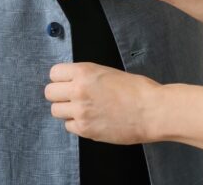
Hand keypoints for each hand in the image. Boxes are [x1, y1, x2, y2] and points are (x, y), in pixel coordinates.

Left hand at [44, 62, 161, 143]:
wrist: (152, 111)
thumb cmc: (137, 90)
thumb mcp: (108, 73)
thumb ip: (87, 77)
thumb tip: (73, 82)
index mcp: (84, 72)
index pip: (54, 73)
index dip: (60, 78)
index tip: (66, 82)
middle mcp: (78, 90)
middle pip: (49, 92)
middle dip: (59, 95)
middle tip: (72, 97)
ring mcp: (80, 111)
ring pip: (56, 111)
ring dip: (66, 110)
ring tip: (82, 109)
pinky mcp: (86, 130)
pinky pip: (68, 126)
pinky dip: (77, 124)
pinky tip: (91, 120)